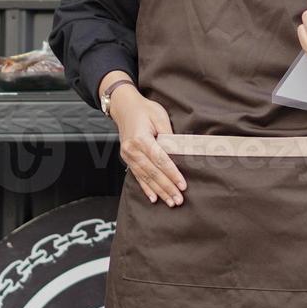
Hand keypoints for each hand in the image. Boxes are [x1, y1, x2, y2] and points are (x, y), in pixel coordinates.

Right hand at [111, 89, 186, 206]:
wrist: (124, 106)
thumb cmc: (143, 109)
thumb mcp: (160, 116)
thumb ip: (169, 135)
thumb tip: (179, 152)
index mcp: (141, 139)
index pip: (160, 160)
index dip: (172, 174)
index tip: (182, 184)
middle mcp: (132, 149)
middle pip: (153, 172)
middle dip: (167, 187)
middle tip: (179, 199)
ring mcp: (128, 155)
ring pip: (145, 177)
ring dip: (159, 191)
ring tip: (170, 202)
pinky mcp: (127, 158)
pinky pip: (137, 176)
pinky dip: (146, 188)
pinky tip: (153, 197)